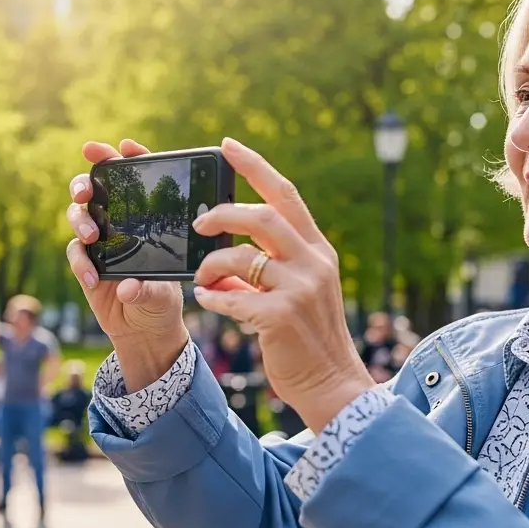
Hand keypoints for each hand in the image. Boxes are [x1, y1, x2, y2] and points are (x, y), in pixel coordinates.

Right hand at [66, 139, 188, 389]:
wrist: (144, 330)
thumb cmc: (163, 302)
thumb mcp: (166, 294)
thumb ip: (148, 288)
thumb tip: (129, 286)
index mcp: (145, 217)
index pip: (135, 179)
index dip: (128, 158)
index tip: (123, 147)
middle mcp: (118, 222)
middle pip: (95, 189)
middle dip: (86, 181)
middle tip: (87, 190)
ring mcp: (99, 240)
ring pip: (79, 214)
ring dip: (80, 219)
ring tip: (91, 234)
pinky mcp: (85, 262)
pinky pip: (75, 252)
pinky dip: (80, 261)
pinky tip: (91, 277)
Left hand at [191, 138, 372, 431]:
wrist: (331, 383)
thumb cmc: (305, 337)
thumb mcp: (294, 293)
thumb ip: (263, 270)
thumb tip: (220, 257)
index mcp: (317, 249)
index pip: (286, 195)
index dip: (255, 166)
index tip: (226, 145)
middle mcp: (314, 262)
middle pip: (263, 217)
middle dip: (223, 213)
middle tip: (197, 223)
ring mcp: (301, 289)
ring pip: (243, 256)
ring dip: (212, 263)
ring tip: (202, 276)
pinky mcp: (282, 317)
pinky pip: (234, 297)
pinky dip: (214, 296)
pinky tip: (207, 301)